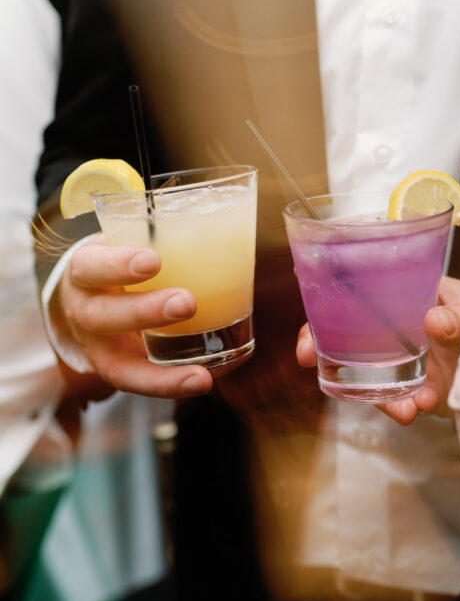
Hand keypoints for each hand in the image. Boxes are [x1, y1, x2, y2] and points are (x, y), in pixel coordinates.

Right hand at [54, 234, 213, 398]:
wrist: (87, 298)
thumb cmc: (122, 263)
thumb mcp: (127, 241)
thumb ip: (163, 233)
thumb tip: (234, 214)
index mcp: (86, 271)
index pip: (92, 266)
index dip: (118, 265)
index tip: (152, 260)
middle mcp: (84, 313)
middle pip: (103, 317)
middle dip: (145, 312)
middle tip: (186, 303)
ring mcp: (98, 349)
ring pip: (119, 367)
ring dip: (161, 373)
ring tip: (201, 374)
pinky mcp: (117, 372)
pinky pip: (142, 385)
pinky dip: (172, 387)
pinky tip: (204, 382)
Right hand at [378, 276, 459, 425]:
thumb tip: (434, 321)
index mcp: (421, 297)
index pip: (384, 296)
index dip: (364, 307)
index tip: (354, 323)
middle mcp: (411, 330)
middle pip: (374, 342)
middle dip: (365, 360)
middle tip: (369, 374)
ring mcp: (417, 362)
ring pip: (386, 377)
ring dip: (388, 394)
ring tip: (403, 406)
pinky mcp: (427, 389)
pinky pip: (408, 400)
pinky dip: (408, 407)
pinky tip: (422, 405)